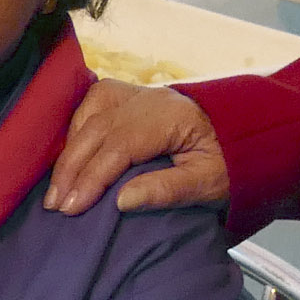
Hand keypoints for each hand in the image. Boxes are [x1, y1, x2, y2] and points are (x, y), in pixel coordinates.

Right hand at [44, 80, 229, 216]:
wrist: (244, 133)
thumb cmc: (228, 161)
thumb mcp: (209, 184)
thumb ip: (168, 190)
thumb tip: (121, 201)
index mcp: (171, 118)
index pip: (120, 145)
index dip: (92, 176)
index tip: (72, 207)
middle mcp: (150, 99)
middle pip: (98, 128)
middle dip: (71, 168)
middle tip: (55, 205)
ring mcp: (139, 93)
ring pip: (90, 112)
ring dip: (69, 150)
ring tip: (58, 187)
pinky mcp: (131, 95)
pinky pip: (93, 104)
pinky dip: (76, 129)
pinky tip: (68, 156)